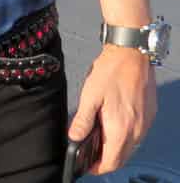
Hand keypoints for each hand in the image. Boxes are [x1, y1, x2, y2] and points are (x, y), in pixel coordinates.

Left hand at [69, 46, 156, 173]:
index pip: (112, 162)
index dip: (98, 167)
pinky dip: (124, 136)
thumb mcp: (89, 95)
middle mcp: (136, 131)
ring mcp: (145, 124)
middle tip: (91, 153)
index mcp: (121, 129)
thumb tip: (75, 137)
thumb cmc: (111, 72)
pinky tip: (113, 125)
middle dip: (106, 159)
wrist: (131, 55)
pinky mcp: (148, 116)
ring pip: (130, 147)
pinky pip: (136, 134)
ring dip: (116, 147)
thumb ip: (83, 120)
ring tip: (99, 138)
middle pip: (122, 157)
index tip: (88, 166)